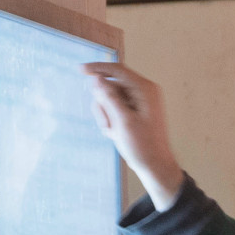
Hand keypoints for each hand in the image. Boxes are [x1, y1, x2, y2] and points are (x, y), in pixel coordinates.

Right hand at [85, 63, 184, 211]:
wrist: (155, 165)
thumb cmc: (143, 146)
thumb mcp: (122, 121)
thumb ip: (108, 97)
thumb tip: (96, 78)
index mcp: (145, 89)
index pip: (117, 70)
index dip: (97, 68)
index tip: (80, 69)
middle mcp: (143, 91)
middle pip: (111, 86)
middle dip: (104, 105)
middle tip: (107, 125)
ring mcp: (140, 100)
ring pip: (110, 98)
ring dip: (106, 114)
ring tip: (113, 131)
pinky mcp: (135, 109)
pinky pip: (115, 107)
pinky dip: (111, 118)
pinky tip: (116, 132)